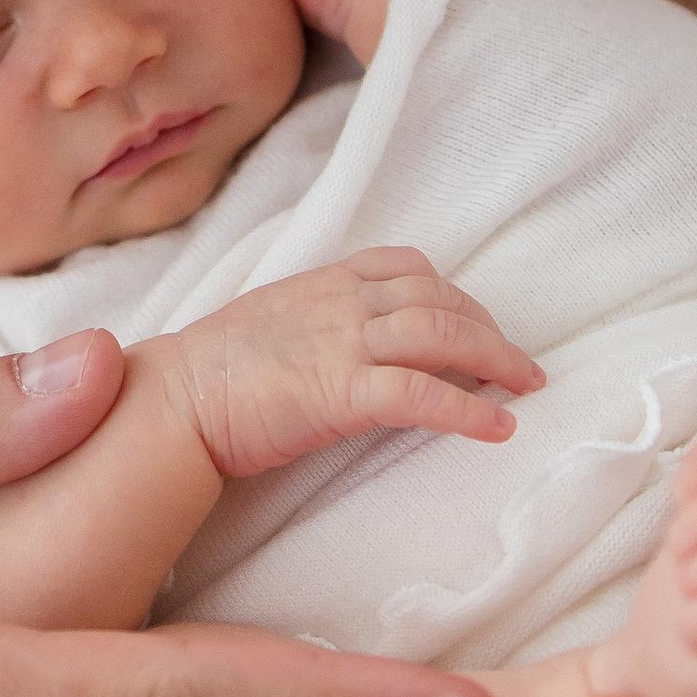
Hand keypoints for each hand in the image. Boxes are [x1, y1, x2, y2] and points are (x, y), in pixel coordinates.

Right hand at [145, 250, 542, 475]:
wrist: (172, 400)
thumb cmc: (210, 372)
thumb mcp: (270, 322)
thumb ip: (316, 321)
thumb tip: (347, 345)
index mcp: (323, 282)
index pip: (407, 268)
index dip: (454, 296)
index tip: (477, 327)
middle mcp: (340, 302)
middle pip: (438, 298)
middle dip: (489, 329)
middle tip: (520, 366)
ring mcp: (342, 342)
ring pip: (440, 333)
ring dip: (495, 360)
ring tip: (524, 389)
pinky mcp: (340, 391)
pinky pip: (420, 394)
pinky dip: (468, 409)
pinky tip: (498, 428)